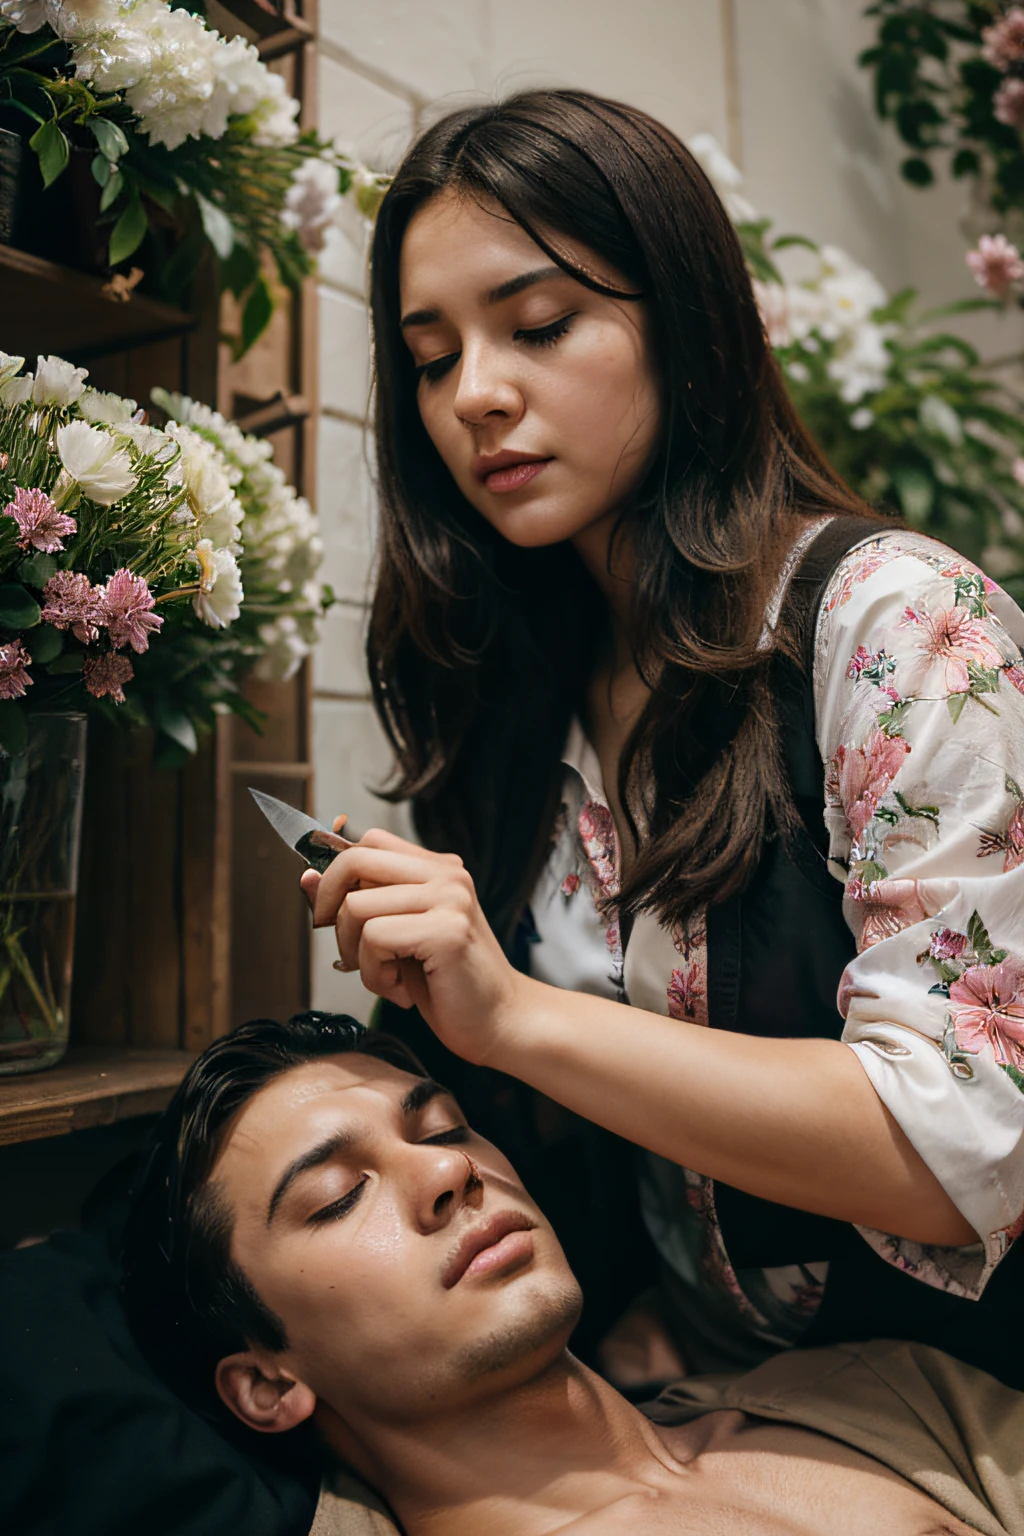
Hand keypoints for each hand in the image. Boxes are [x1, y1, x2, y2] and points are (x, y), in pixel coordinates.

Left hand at [300, 823, 523, 1065]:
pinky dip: (373, 973)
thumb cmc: (447, 984)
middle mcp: (446, 875)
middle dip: (330, 908)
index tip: (333, 916)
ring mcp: (449, 899)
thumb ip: (356, 904)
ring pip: (356, 907)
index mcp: (437, 869)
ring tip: (386, 977)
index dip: (336, 876)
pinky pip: (374, 938)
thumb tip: (307, 877)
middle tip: (347, 949)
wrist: (500, 1022)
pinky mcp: (447, 930)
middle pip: (355, 861)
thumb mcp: (394, 937)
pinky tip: (400, 989)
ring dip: (355, 954)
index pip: (367, 844)